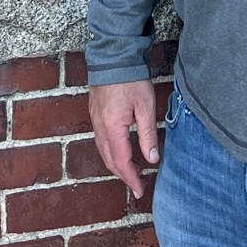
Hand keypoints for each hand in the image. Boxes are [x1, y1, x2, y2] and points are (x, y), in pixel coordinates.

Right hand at [88, 80, 159, 198]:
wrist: (113, 56)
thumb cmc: (131, 78)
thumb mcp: (145, 107)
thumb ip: (148, 135)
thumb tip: (152, 159)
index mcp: (113, 128)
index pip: (121, 162)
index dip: (131, 178)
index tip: (140, 190)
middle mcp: (100, 127)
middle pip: (109, 160)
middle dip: (123, 175)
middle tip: (137, 184)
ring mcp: (95, 119)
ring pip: (103, 151)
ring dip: (116, 164)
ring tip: (130, 170)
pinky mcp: (95, 112)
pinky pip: (100, 140)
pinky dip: (110, 151)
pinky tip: (120, 150)